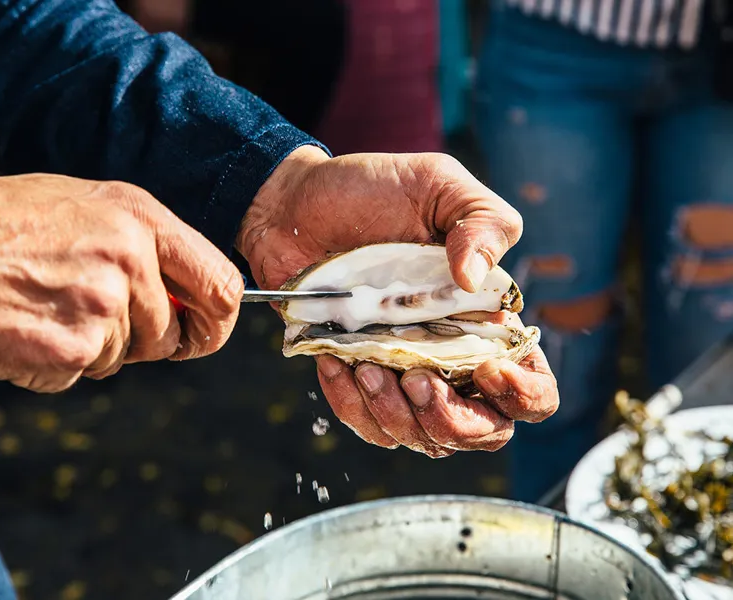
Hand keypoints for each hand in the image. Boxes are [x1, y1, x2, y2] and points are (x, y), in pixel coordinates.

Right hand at [0, 174, 242, 392]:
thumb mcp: (77, 205)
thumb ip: (139, 244)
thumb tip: (181, 291)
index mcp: (139, 215)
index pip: (222, 284)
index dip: (217, 320)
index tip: (201, 334)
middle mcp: (129, 258)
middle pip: (173, 333)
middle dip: (146, 342)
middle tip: (98, 326)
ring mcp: (101, 306)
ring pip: (124, 356)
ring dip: (89, 348)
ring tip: (38, 308)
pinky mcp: (69, 350)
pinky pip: (82, 374)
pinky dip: (53, 365)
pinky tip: (19, 328)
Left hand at [236, 147, 558, 456]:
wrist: (295, 204)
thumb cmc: (371, 191)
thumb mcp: (438, 184)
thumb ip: (482, 221)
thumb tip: (475, 281)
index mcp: (484, 317)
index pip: (530, 385)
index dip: (522, 394)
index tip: (486, 369)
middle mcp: (450, 354)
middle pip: (482, 430)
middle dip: (454, 421)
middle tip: (418, 380)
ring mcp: (402, 371)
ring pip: (422, 438)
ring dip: (397, 414)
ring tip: (366, 365)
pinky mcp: (356, 377)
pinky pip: (366, 422)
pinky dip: (351, 404)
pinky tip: (334, 361)